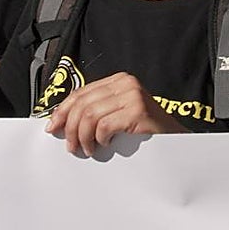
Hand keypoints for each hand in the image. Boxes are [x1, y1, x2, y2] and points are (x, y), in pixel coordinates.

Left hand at [45, 72, 186, 156]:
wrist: (175, 139)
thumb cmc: (144, 130)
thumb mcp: (118, 112)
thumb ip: (96, 110)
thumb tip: (61, 121)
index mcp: (119, 80)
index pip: (81, 92)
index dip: (63, 110)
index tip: (53, 127)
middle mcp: (126, 83)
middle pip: (82, 104)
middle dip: (70, 128)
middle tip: (70, 146)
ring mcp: (133, 96)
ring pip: (90, 115)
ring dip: (83, 137)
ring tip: (87, 149)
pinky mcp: (137, 111)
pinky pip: (104, 125)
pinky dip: (99, 138)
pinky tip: (104, 145)